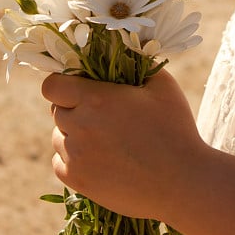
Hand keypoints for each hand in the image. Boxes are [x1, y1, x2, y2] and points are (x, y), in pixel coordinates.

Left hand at [42, 69, 206, 220]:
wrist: (183, 182)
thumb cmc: (175, 129)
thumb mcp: (162, 85)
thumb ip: (136, 65)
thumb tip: (122, 52)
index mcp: (95, 99)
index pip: (51, 86)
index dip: (62, 84)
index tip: (78, 87)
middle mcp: (79, 126)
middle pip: (56, 111)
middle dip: (73, 108)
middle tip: (101, 114)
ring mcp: (76, 156)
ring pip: (58, 138)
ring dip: (74, 135)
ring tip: (105, 139)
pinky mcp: (79, 181)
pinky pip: (60, 163)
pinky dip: (73, 159)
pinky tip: (99, 158)